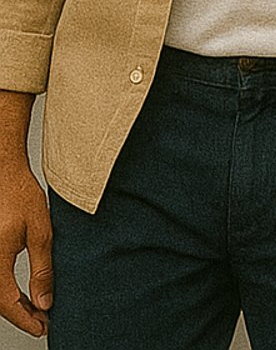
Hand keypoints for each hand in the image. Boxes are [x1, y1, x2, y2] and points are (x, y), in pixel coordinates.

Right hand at [1, 157, 51, 337]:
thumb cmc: (20, 196)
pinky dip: (6, 292)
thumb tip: (44, 302)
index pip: (7, 303)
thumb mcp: (40, 233)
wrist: (3, 174)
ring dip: (13, 304)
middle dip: (20, 315)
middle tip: (43, 322)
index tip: (42, 328)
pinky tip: (22, 294)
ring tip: (37, 310)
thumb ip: (42, 269)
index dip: (25, 320)